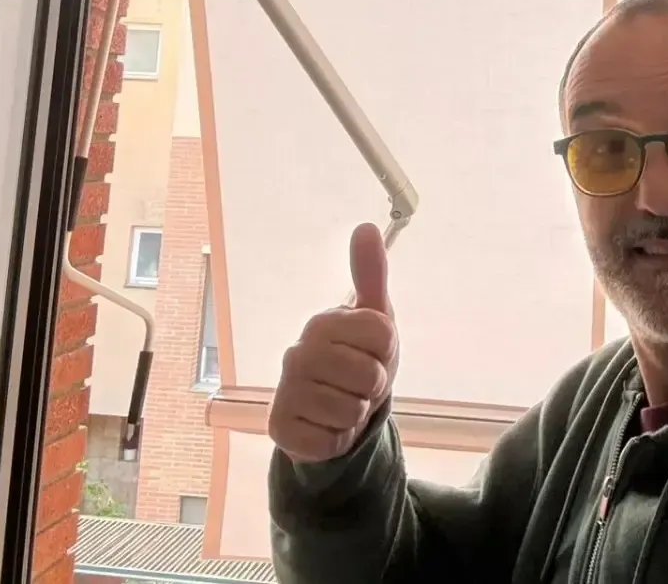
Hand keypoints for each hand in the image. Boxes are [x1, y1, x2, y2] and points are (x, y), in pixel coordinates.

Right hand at [269, 222, 399, 462]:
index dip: (387, 351)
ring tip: (341, 404)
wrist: (329, 414)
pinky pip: (331, 440)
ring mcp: (286, 389)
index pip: (383, 334)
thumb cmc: (356, 362)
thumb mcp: (374, 321)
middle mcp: (298, 351)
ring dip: (355, 415)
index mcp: (324, 322)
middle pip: (370, 376)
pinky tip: (325, 426)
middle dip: (374, 387)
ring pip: (352, 411)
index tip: (372, 353)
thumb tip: (364, 227)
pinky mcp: (280, 427)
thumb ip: (371, 275)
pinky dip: (337, 439)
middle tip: (358, 385)